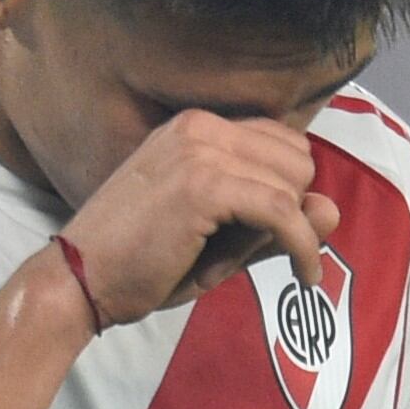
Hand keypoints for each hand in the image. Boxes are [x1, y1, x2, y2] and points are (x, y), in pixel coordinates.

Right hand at [59, 111, 341, 323]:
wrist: (76, 281)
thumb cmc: (136, 264)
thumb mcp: (216, 240)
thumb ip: (273, 223)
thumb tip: (334, 209)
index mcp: (195, 127)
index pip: (282, 143)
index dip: (285, 191)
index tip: (271, 233)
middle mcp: (200, 127)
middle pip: (298, 160)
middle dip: (286, 210)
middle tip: (241, 251)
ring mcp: (202, 152)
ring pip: (294, 185)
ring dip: (284, 233)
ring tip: (233, 262)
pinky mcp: (205, 186)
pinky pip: (284, 213)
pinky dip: (304, 249)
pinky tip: (304, 277)